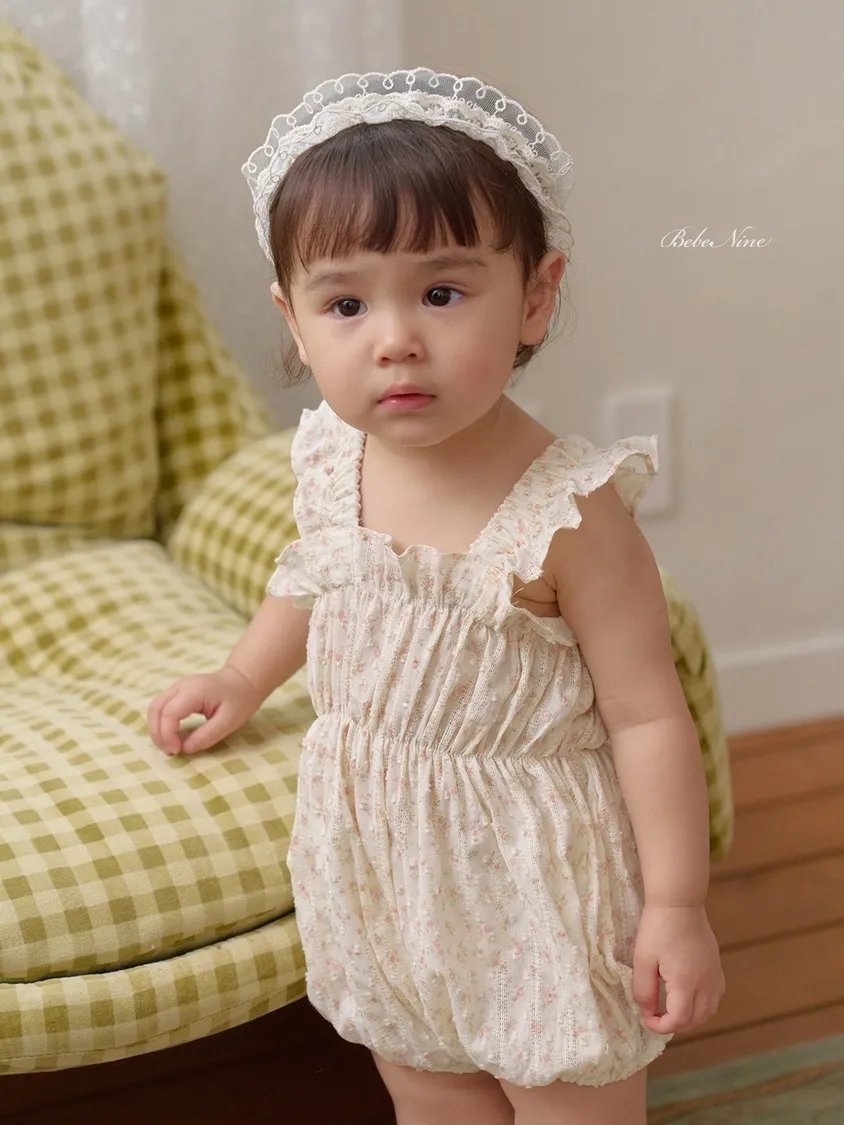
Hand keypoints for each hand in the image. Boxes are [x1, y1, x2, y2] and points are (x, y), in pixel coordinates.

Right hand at [147, 667, 261, 755]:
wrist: (243, 680)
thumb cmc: (240, 700)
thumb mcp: (229, 722)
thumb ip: (206, 736)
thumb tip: (184, 748)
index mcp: (194, 691)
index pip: (169, 713)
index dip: (168, 735)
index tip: (177, 751)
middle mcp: (181, 686)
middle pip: (155, 709)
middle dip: (158, 734)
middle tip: (171, 752)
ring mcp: (177, 687)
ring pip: (154, 708)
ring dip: (156, 730)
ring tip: (170, 747)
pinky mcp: (177, 692)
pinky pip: (161, 708)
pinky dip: (161, 724)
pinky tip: (171, 737)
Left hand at [632, 904, 724, 1034]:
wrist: (679, 903)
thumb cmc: (658, 928)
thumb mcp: (643, 959)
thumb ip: (644, 990)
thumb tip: (647, 1012)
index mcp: (686, 984)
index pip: (679, 1020)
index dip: (661, 1027)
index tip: (646, 1019)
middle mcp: (705, 984)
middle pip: (696, 1019)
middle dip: (676, 1025)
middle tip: (656, 1017)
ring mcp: (714, 975)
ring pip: (709, 1010)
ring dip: (692, 1018)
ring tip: (672, 1011)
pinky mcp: (717, 966)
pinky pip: (716, 996)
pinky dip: (704, 1005)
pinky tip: (690, 997)